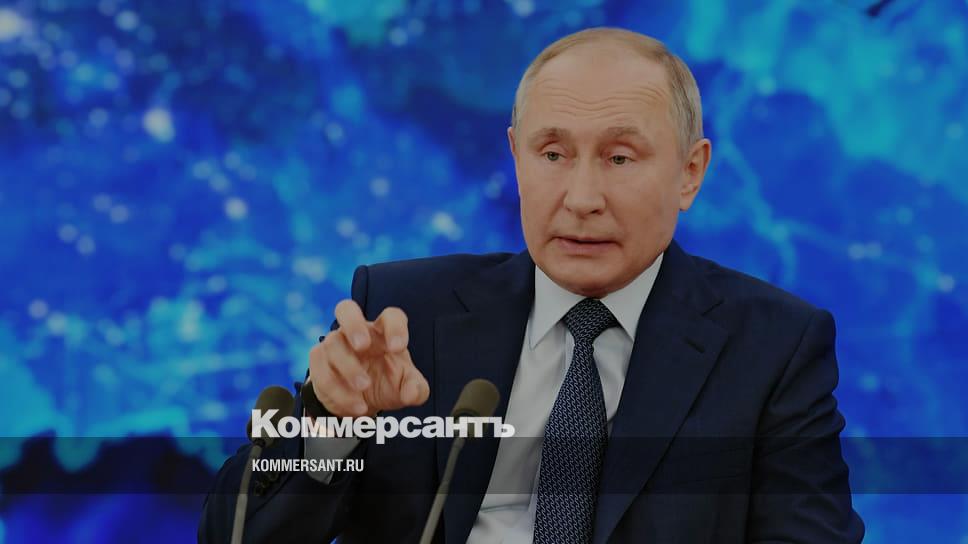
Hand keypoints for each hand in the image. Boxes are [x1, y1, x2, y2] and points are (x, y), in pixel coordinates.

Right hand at [308, 300, 429, 416]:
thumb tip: (412, 392)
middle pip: (346, 309)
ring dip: (348, 368)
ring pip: (333, 345)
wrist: (360, 402)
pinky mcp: (319, 362)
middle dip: (353, 325)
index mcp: (384, 332)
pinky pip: (321, 371)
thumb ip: (416, 390)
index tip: (398, 348)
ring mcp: (334, 344)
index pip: (391, 316)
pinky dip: (338, 390)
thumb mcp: (407, 390)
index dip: (395, 327)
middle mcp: (358, 332)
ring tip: (363, 389)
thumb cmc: (387, 385)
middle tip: (362, 346)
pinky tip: (354, 405)